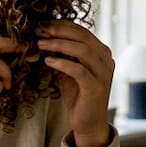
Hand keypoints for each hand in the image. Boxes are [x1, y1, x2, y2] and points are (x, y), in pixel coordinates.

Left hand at [36, 21, 113, 146]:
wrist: (88, 122)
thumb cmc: (77, 95)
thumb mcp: (68, 70)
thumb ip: (61, 55)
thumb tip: (43, 38)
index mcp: (101, 52)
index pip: (82, 31)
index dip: (61, 25)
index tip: (42, 24)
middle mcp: (106, 59)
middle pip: (83, 37)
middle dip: (59, 31)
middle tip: (39, 31)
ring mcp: (104, 73)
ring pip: (82, 50)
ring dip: (59, 44)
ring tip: (40, 44)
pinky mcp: (96, 87)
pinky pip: (79, 70)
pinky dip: (62, 63)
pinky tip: (48, 61)